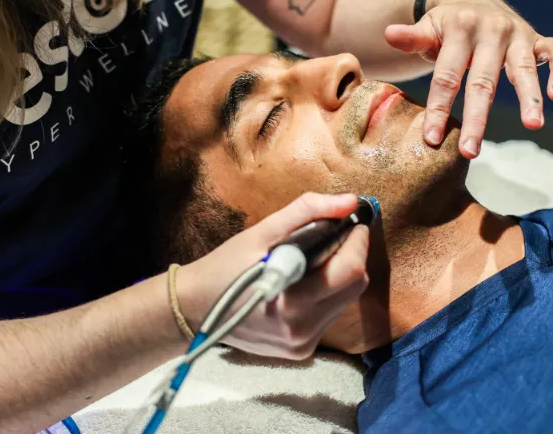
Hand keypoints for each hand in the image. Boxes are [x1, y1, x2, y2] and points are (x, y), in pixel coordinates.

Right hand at [177, 193, 369, 359]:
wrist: (195, 307)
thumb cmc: (226, 266)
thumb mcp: (262, 232)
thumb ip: (308, 212)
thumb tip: (349, 201)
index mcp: (291, 301)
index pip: (350, 270)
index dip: (357, 241)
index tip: (351, 222)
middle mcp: (301, 329)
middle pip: (355, 286)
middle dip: (351, 256)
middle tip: (333, 237)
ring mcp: (302, 343)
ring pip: (346, 300)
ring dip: (338, 276)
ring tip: (311, 261)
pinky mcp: (302, 350)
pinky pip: (330, 314)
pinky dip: (325, 294)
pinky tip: (303, 284)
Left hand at [385, 0, 552, 158]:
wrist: (474, 0)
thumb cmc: (446, 27)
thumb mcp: (427, 29)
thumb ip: (412, 37)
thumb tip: (389, 34)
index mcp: (459, 30)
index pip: (446, 76)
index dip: (438, 108)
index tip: (431, 139)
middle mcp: (491, 30)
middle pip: (483, 80)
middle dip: (477, 118)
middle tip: (470, 150)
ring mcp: (517, 34)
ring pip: (525, 68)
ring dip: (529, 97)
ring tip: (533, 126)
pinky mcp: (538, 38)